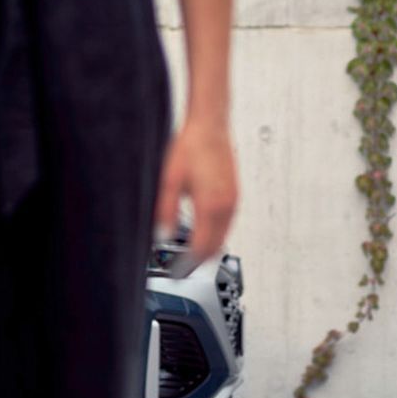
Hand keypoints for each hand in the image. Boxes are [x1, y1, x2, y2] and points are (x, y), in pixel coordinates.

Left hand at [155, 115, 236, 261]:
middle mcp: (226, 205)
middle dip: (200, 260)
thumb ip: (166, 212)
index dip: (190, 263)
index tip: (177, 271)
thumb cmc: (190, 148)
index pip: (202, 246)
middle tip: (183, 268)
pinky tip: (205, 233)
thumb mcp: (168, 181)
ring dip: (210, 247)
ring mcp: (233, 199)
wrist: (209, 126)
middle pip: (216, 245)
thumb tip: (162, 236)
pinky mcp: (234, 194)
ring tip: (191, 255)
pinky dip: (217, 234)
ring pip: (224, 235)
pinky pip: (228, 223)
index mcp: (210, 205)